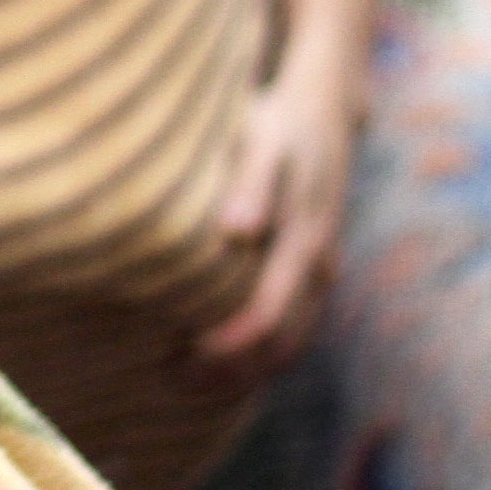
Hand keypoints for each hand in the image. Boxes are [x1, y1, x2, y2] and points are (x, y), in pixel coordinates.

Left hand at [196, 54, 359, 377]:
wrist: (323, 112)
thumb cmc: (279, 125)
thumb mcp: (264, 140)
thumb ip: (252, 183)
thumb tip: (237, 230)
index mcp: (304, 242)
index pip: (265, 316)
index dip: (223, 346)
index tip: (177, 357)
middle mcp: (319, 267)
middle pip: (280, 346)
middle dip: (228, 372)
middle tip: (168, 377)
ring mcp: (321, 274)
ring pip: (290, 345)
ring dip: (243, 371)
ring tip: (184, 377)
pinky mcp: (313, 273)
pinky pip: (294, 329)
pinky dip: (259, 354)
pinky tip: (218, 358)